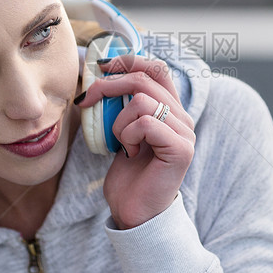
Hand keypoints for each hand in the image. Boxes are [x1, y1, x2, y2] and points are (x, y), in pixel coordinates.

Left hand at [77, 55, 195, 228]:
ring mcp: (185, 132)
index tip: (102, 67)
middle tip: (88, 99)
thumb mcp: (121, 132)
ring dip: (119, 122)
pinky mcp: (181, 149)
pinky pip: (145, 123)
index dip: (129, 60)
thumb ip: (122, 106)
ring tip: (122, 144)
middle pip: (146, 78)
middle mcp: (183, 117)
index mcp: (171, 110)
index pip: (157, 68)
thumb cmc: (127, 175)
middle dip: (110, 85)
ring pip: (143, 101)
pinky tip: (130, 154)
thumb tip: (100, 74)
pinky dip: (128, 136)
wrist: (134, 212)